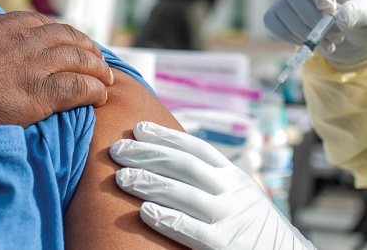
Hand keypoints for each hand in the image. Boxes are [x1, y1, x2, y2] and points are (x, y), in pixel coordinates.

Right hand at [0, 11, 112, 130]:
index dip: (61, 34)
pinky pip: (78, 88)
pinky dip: (94, 90)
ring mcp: (34, 65)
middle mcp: (24, 40)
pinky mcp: (38, 94)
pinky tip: (101, 96)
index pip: (42, 24)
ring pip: (79, 60)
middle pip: (68, 38)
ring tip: (107, 78)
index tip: (67, 42)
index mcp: (3, 24)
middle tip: (97, 59)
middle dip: (87, 47)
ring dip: (97, 68)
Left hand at [110, 122, 313, 249]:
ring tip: (121, 178)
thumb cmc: (250, 225)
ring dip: (149, 183)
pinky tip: (144, 212)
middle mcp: (232, 192)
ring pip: (185, 194)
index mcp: (233, 175)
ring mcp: (230, 218)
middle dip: (148, 155)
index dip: (165, 136)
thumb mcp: (236, 192)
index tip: (137, 128)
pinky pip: (193, 231)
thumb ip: (208, 176)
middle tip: (117, 150)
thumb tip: (164, 155)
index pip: (195, 148)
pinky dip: (168, 219)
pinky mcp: (226, 245)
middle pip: (185, 165)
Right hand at [264, 0, 366, 69]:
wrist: (353, 24)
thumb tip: (340, 21)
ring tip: (330, 42)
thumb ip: (357, 11)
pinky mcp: (278, 12)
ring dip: (305, 32)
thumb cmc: (360, 7)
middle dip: (313, 18)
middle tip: (335, 35)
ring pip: (283, 11)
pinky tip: (312, 42)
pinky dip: (291, 37)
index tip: (329, 8)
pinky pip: (274, 23)